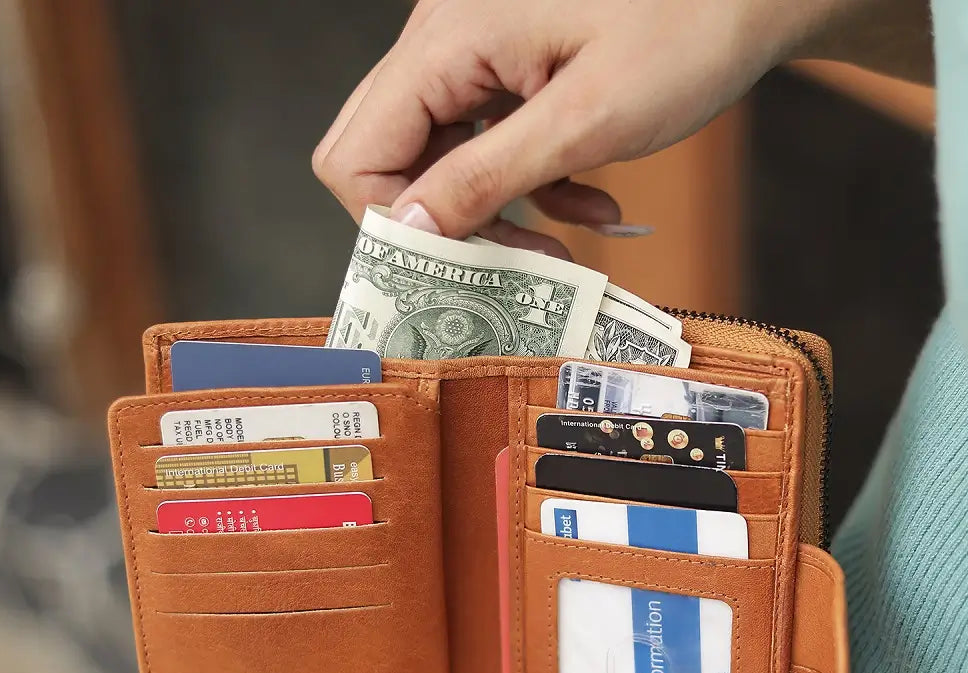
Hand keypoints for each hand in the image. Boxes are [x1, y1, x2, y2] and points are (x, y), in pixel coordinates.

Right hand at [312, 0, 855, 252]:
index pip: (356, 153)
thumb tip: (408, 229)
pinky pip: (484, 143)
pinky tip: (585, 203)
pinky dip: (526, 185)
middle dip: (440, 224)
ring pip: (437, 158)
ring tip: (560, 245)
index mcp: (448, 40)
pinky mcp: (506, 67)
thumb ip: (486, 175)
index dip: (392, 224)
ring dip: (492, 213)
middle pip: (385, 155)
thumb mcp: (585, 121)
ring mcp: (474, 51)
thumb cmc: (689, 29)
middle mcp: (445, 38)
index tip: (454, 270)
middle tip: (501, 264)